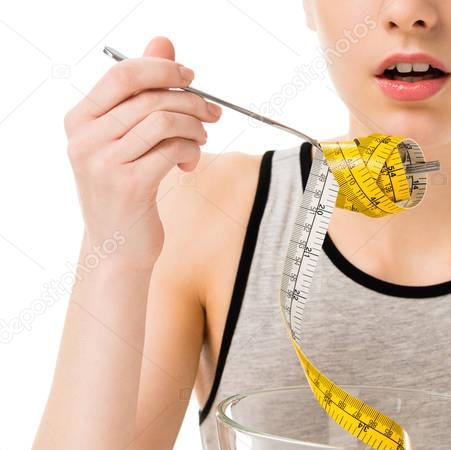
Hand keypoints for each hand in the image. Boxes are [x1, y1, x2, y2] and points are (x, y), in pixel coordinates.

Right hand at [63, 35, 221, 268]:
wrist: (117, 247)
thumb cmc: (126, 187)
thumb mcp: (127, 137)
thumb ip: (142, 91)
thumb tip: (163, 42)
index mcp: (79, 120)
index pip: (123, 74)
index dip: (163, 69)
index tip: (191, 77)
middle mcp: (84, 138)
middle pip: (149, 97)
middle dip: (190, 101)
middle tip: (212, 113)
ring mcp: (103, 162)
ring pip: (163, 121)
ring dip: (194, 127)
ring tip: (200, 140)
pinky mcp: (129, 185)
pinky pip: (172, 150)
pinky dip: (190, 150)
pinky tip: (190, 162)